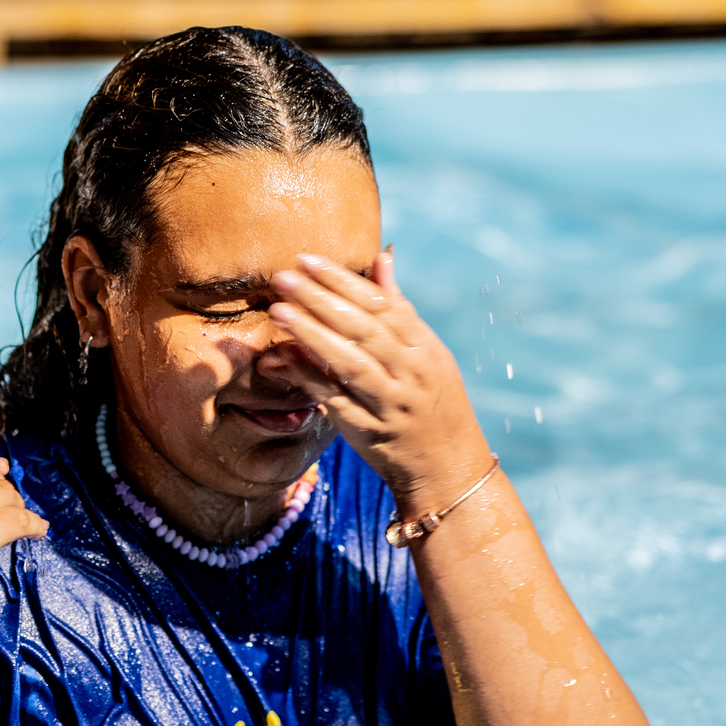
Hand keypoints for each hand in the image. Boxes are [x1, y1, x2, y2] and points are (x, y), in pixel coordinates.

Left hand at [269, 249, 492, 517]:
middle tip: (284, 277)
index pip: (382, 305)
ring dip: (311, 335)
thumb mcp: (428, 353)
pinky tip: (283, 359)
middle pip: (363, 329)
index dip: (343, 281)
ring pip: (349, 363)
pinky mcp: (370, 432)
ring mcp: (391, 404)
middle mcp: (411, 374)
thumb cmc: (433, 404)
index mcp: (425, 349)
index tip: (308, 260)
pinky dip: (309, 378)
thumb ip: (399, 307)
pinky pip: (335, 400)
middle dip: (321, 300)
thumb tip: (382, 257)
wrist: (447, 469)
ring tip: (279, 311)